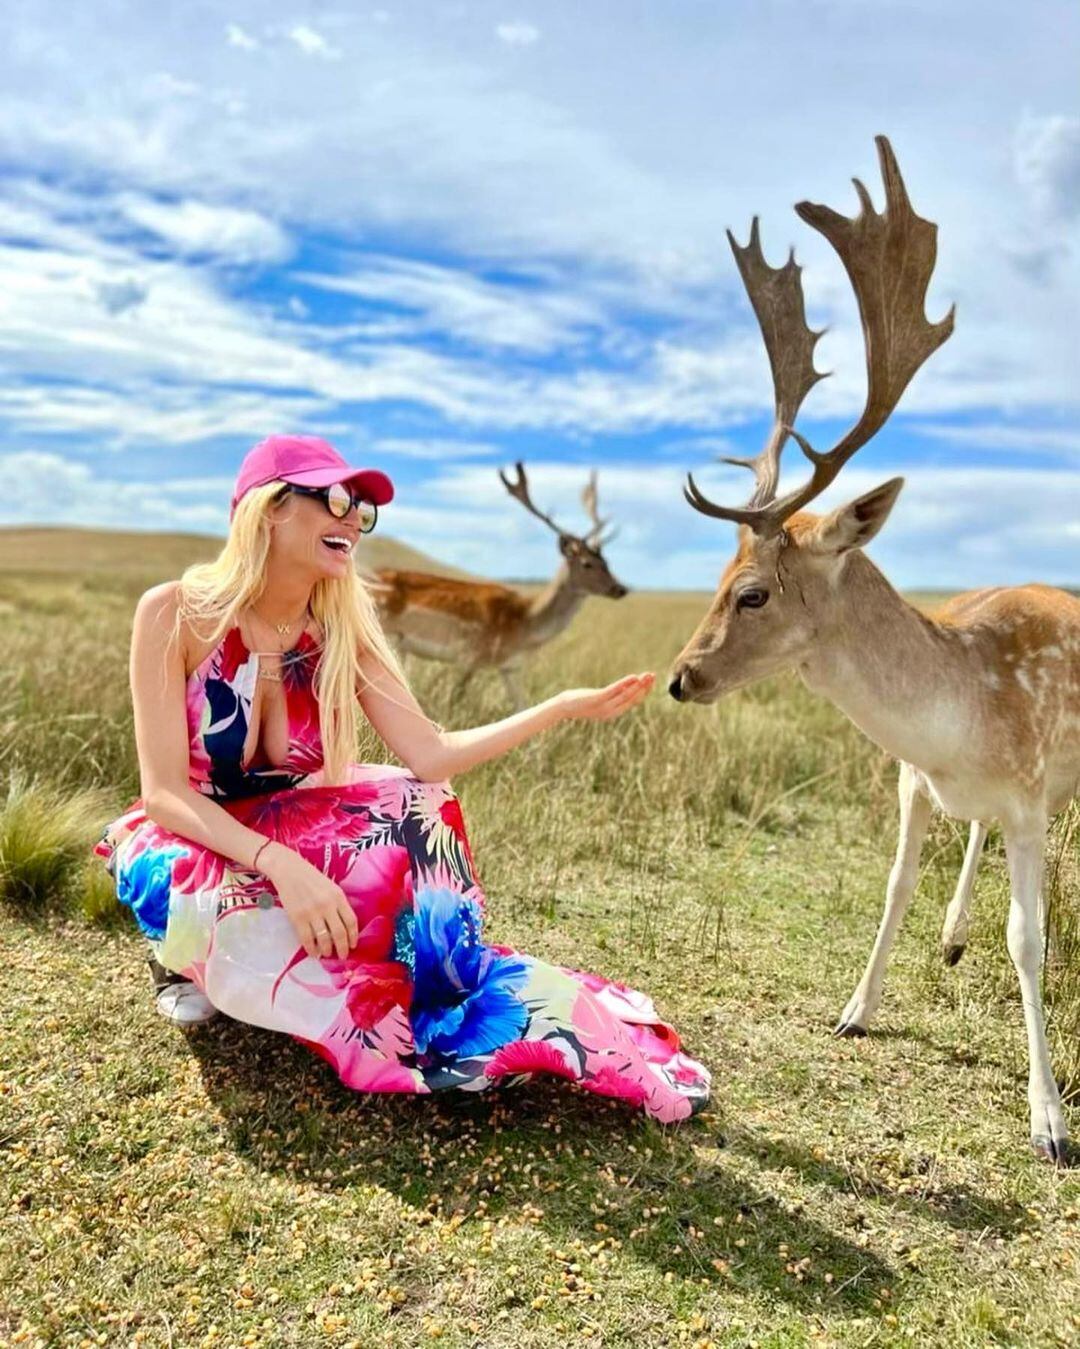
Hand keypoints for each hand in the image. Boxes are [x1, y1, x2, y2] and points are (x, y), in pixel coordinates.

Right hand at [260, 842, 359, 959]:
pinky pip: (307, 939)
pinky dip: (311, 949)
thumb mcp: (331, 887)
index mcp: (338, 896)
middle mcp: (327, 905)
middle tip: (342, 955)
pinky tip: (313, 952)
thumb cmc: (311, 878)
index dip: (353, 936)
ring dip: (327, 950)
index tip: (352, 945)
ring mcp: (312, 912)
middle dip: (342, 948)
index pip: (351, 921)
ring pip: (324, 939)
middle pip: (339, 933)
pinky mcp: (297, 918)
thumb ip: (339, 904)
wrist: (289, 870)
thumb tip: (345, 926)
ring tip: (326, 954)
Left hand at [557, 672, 655, 721]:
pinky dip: (625, 684)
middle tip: (653, 675)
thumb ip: (611, 695)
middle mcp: (611, 711)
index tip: (651, 681)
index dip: (644, 691)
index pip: (633, 702)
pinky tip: (633, 677)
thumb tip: (622, 687)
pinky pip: (614, 691)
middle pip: (633, 698)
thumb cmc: (580, 702)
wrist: (563, 707)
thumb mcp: (599, 699)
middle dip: (644, 686)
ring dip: (638, 685)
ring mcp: (605, 706)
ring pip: (626, 695)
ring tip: (647, 675)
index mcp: (614, 712)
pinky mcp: (598, 699)